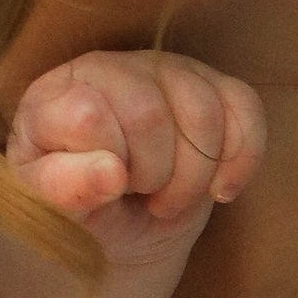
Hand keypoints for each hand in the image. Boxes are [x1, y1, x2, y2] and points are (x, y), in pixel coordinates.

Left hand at [6, 50, 263, 263]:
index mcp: (52, 96)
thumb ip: (63, 190)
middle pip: (150, 114)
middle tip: (141, 197)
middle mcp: (106, 69)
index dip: (108, 169)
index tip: (105, 192)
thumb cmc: (78, 214)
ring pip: (202, 110)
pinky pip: (245, 106)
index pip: (89, 116)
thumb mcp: (55, 212)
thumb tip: (110, 172)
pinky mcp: (210, 86)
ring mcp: (161, 71)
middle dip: (153, 175)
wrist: (120, 228)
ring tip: (171, 197)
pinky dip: (241, 158)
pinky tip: (221, 190)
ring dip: (195, 174)